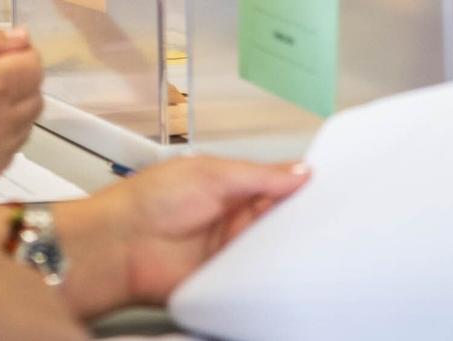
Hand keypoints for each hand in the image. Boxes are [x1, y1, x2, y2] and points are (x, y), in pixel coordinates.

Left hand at [91, 156, 309, 304]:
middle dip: (302, 217)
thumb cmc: (150, 200)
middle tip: (330, 217)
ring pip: (273, 249)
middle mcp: (234, 217)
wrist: (120, 246)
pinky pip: (257, 278)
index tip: (332, 187)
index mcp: (231, 184)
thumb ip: (259, 176)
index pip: (276, 183)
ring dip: (288, 247)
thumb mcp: (211, 175)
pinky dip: (271, 276)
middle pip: (280, 217)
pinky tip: (288, 271)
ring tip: (315, 243)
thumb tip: (299, 173)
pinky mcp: (226, 279)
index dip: (302, 184)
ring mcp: (231, 249)